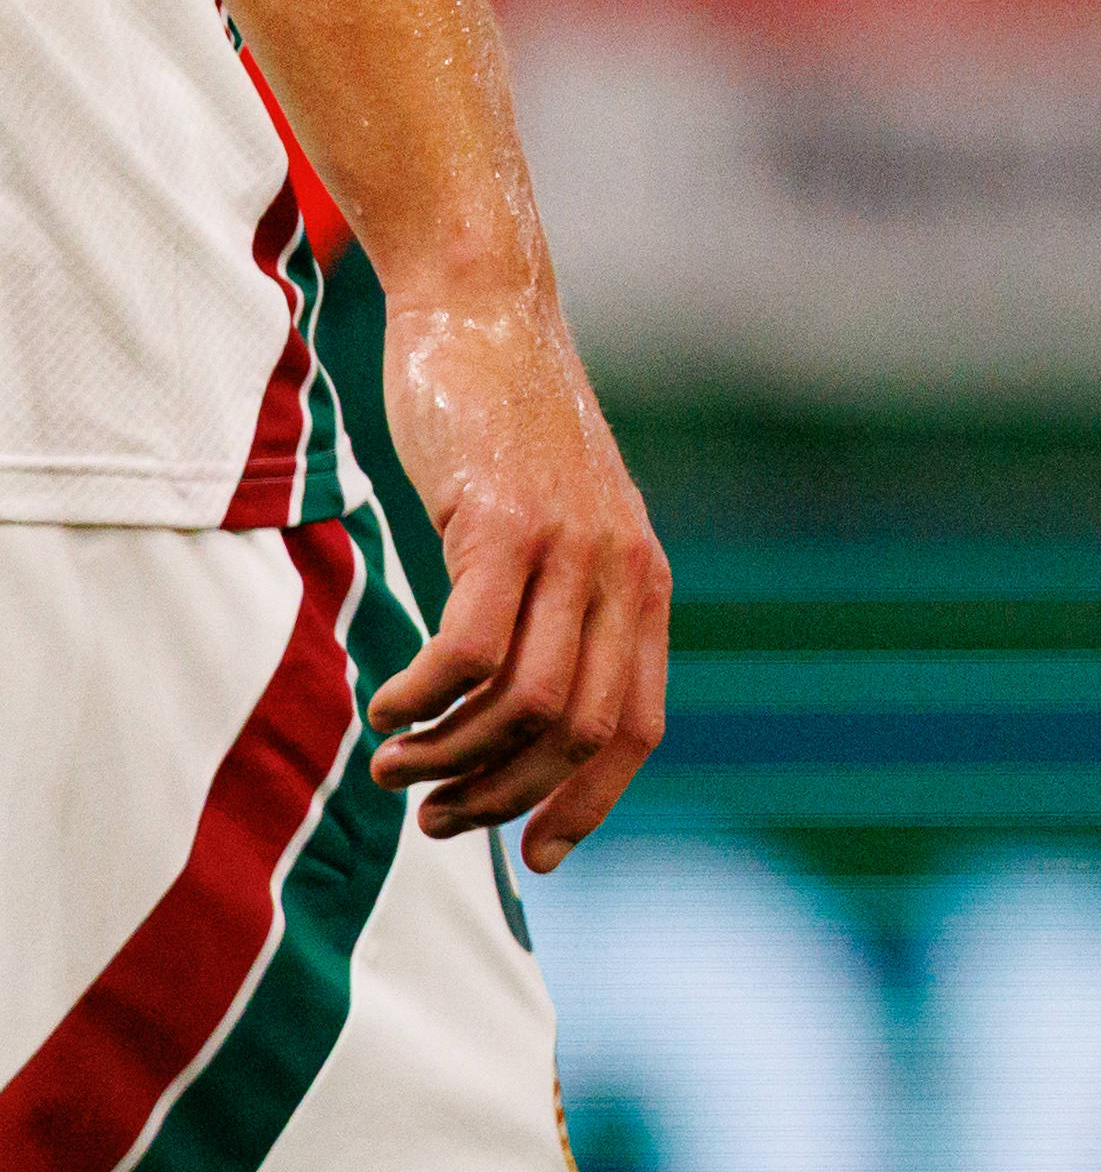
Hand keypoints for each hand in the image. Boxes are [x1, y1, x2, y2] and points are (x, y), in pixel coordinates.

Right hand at [365, 285, 668, 857]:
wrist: (486, 316)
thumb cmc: (503, 433)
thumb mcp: (552, 529)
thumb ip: (554, 609)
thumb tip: (512, 715)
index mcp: (643, 583)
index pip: (637, 728)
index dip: (588, 802)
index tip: (533, 854)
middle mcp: (621, 571)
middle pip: (579, 732)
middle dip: (503, 794)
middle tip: (433, 813)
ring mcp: (569, 547)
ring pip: (526, 702)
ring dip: (451, 756)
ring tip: (395, 763)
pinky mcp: (503, 523)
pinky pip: (471, 648)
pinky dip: (425, 698)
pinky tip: (387, 705)